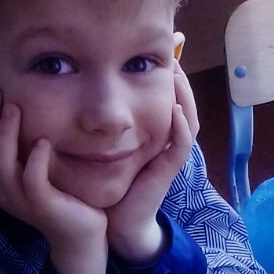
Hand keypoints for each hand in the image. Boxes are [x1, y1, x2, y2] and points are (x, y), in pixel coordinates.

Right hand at [0, 86, 108, 273]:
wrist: (80, 234)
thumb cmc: (58, 195)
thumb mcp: (33, 167)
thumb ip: (20, 145)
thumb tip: (13, 107)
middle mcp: (0, 191)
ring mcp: (19, 200)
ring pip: (1, 164)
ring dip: (6, 133)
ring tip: (14, 108)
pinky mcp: (42, 206)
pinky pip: (32, 181)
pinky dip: (35, 160)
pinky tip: (42, 142)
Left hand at [106, 59, 198, 263]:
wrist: (116, 220)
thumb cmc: (110, 183)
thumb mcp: (105, 145)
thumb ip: (101, 123)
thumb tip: (86, 95)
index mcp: (155, 136)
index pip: (168, 100)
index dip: (168, 78)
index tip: (159, 53)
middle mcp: (166, 143)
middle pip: (184, 105)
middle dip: (181, 80)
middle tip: (174, 55)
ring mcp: (169, 157)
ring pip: (188, 121)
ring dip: (185, 97)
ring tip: (178, 75)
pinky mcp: (167, 171)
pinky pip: (180, 146)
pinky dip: (180, 127)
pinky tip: (175, 110)